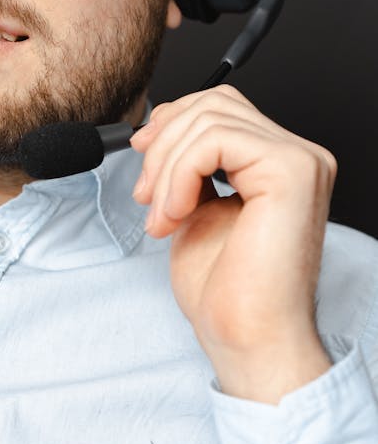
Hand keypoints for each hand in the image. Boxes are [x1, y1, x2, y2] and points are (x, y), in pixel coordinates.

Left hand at [130, 85, 336, 402]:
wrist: (247, 340)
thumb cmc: (226, 290)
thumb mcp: (197, 206)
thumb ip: (190, 164)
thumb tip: (160, 126)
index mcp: (282, 162)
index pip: (223, 105)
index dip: (173, 121)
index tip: (142, 153)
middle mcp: (300, 156)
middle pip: (215, 102)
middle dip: (164, 140)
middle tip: (145, 193)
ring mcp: (301, 161)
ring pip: (209, 118)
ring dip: (167, 166)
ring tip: (160, 215)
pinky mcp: (291, 172)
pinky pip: (215, 141)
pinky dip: (179, 173)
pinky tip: (175, 213)